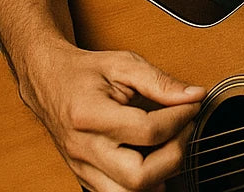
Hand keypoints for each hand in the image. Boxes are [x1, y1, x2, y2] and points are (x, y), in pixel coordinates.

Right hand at [20, 41, 205, 191]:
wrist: (49, 83)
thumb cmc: (85, 72)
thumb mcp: (124, 64)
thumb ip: (160, 81)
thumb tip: (194, 95)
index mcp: (90, 115)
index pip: (146, 131)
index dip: (179, 118)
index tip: (192, 104)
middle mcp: (84, 149)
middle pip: (138, 177)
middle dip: (174, 154)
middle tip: (185, 129)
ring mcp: (82, 168)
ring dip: (160, 176)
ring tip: (171, 145)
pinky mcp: (85, 178)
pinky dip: (143, 184)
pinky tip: (155, 159)